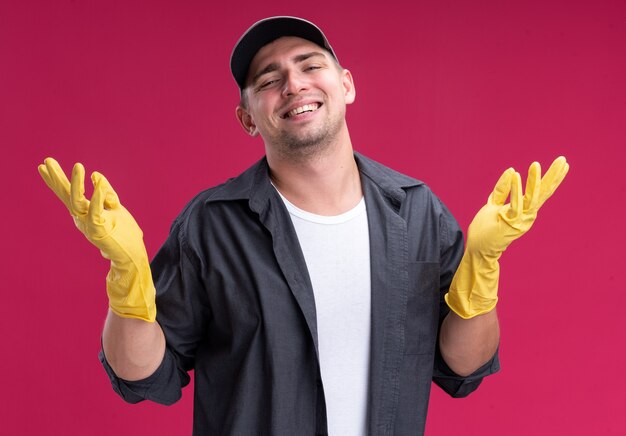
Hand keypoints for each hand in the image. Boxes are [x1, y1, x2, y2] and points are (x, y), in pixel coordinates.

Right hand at [38, 158, 155, 321]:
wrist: (132, 255)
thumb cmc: (123, 233)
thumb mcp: (115, 208)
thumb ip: (106, 193)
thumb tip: (96, 175)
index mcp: (84, 212)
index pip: (69, 193)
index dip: (57, 179)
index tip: (45, 164)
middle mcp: (81, 218)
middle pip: (66, 196)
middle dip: (56, 178)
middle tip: (46, 160)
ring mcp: (88, 224)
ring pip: (77, 201)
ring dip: (76, 183)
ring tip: (77, 165)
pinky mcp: (98, 230)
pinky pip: (95, 211)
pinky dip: (96, 196)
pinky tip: (96, 180)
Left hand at [445, 156, 568, 318]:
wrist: (479, 249)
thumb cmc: (487, 228)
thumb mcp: (494, 203)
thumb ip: (503, 188)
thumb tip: (512, 170)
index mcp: (525, 209)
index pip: (541, 191)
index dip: (552, 178)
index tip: (564, 163)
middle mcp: (527, 215)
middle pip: (543, 193)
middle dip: (554, 176)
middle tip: (563, 159)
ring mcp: (520, 220)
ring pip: (532, 198)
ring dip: (535, 181)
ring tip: (536, 164)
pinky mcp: (510, 222)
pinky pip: (515, 204)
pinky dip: (517, 190)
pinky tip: (517, 174)